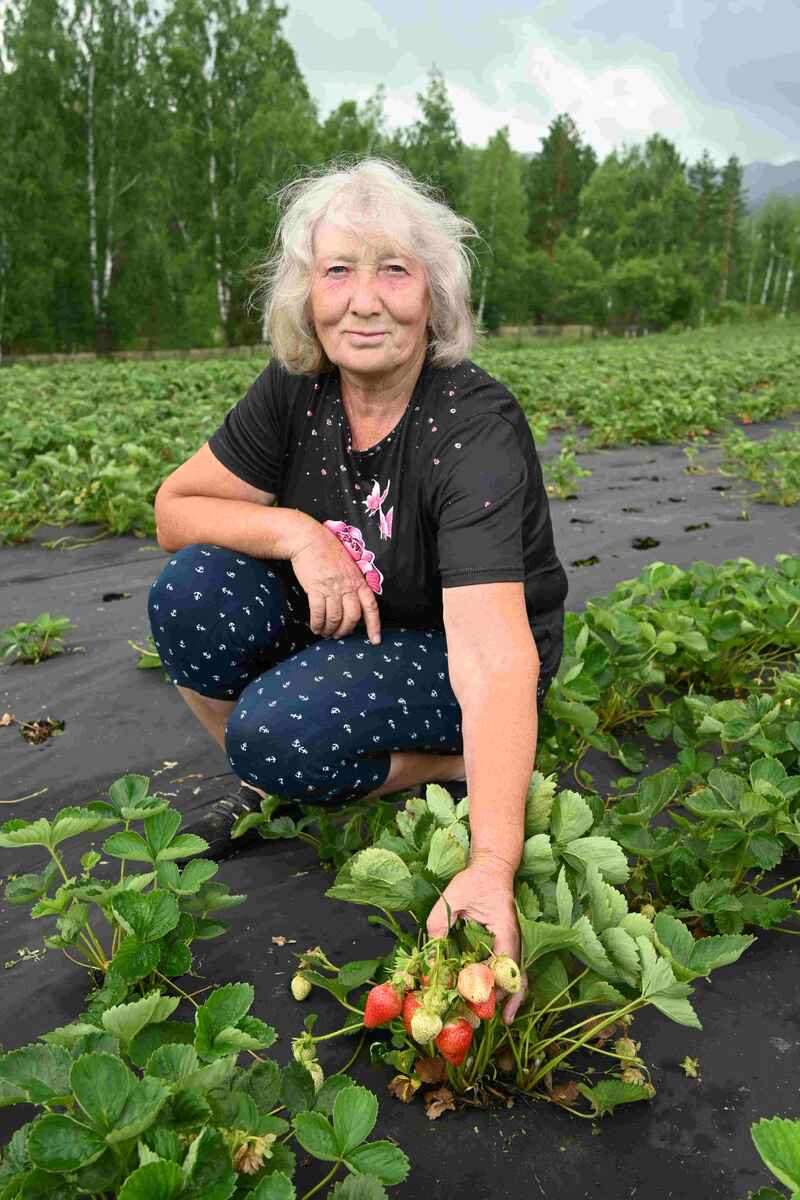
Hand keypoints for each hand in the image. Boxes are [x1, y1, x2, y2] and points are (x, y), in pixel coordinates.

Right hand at [290, 526, 380, 643]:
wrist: (309, 539)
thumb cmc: (328, 552)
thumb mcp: (349, 566)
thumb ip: (354, 583)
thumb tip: (353, 604)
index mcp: (359, 581)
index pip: (371, 607)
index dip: (374, 626)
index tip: (375, 640)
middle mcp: (348, 585)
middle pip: (352, 617)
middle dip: (345, 630)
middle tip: (338, 635)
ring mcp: (332, 587)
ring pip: (335, 617)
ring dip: (329, 629)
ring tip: (325, 632)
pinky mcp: (316, 588)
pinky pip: (318, 612)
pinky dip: (317, 623)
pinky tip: (315, 627)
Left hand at [426, 854, 528, 1024]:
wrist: (492, 868)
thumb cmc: (474, 880)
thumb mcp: (453, 897)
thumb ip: (440, 922)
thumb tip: (429, 955)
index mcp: (505, 932)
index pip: (501, 967)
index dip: (486, 986)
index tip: (469, 998)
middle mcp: (514, 943)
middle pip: (514, 980)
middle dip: (500, 1001)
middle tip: (482, 1019)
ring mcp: (512, 946)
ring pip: (516, 980)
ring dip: (506, 999)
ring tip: (500, 1020)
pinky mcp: (505, 947)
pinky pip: (509, 973)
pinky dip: (505, 990)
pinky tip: (498, 1005)